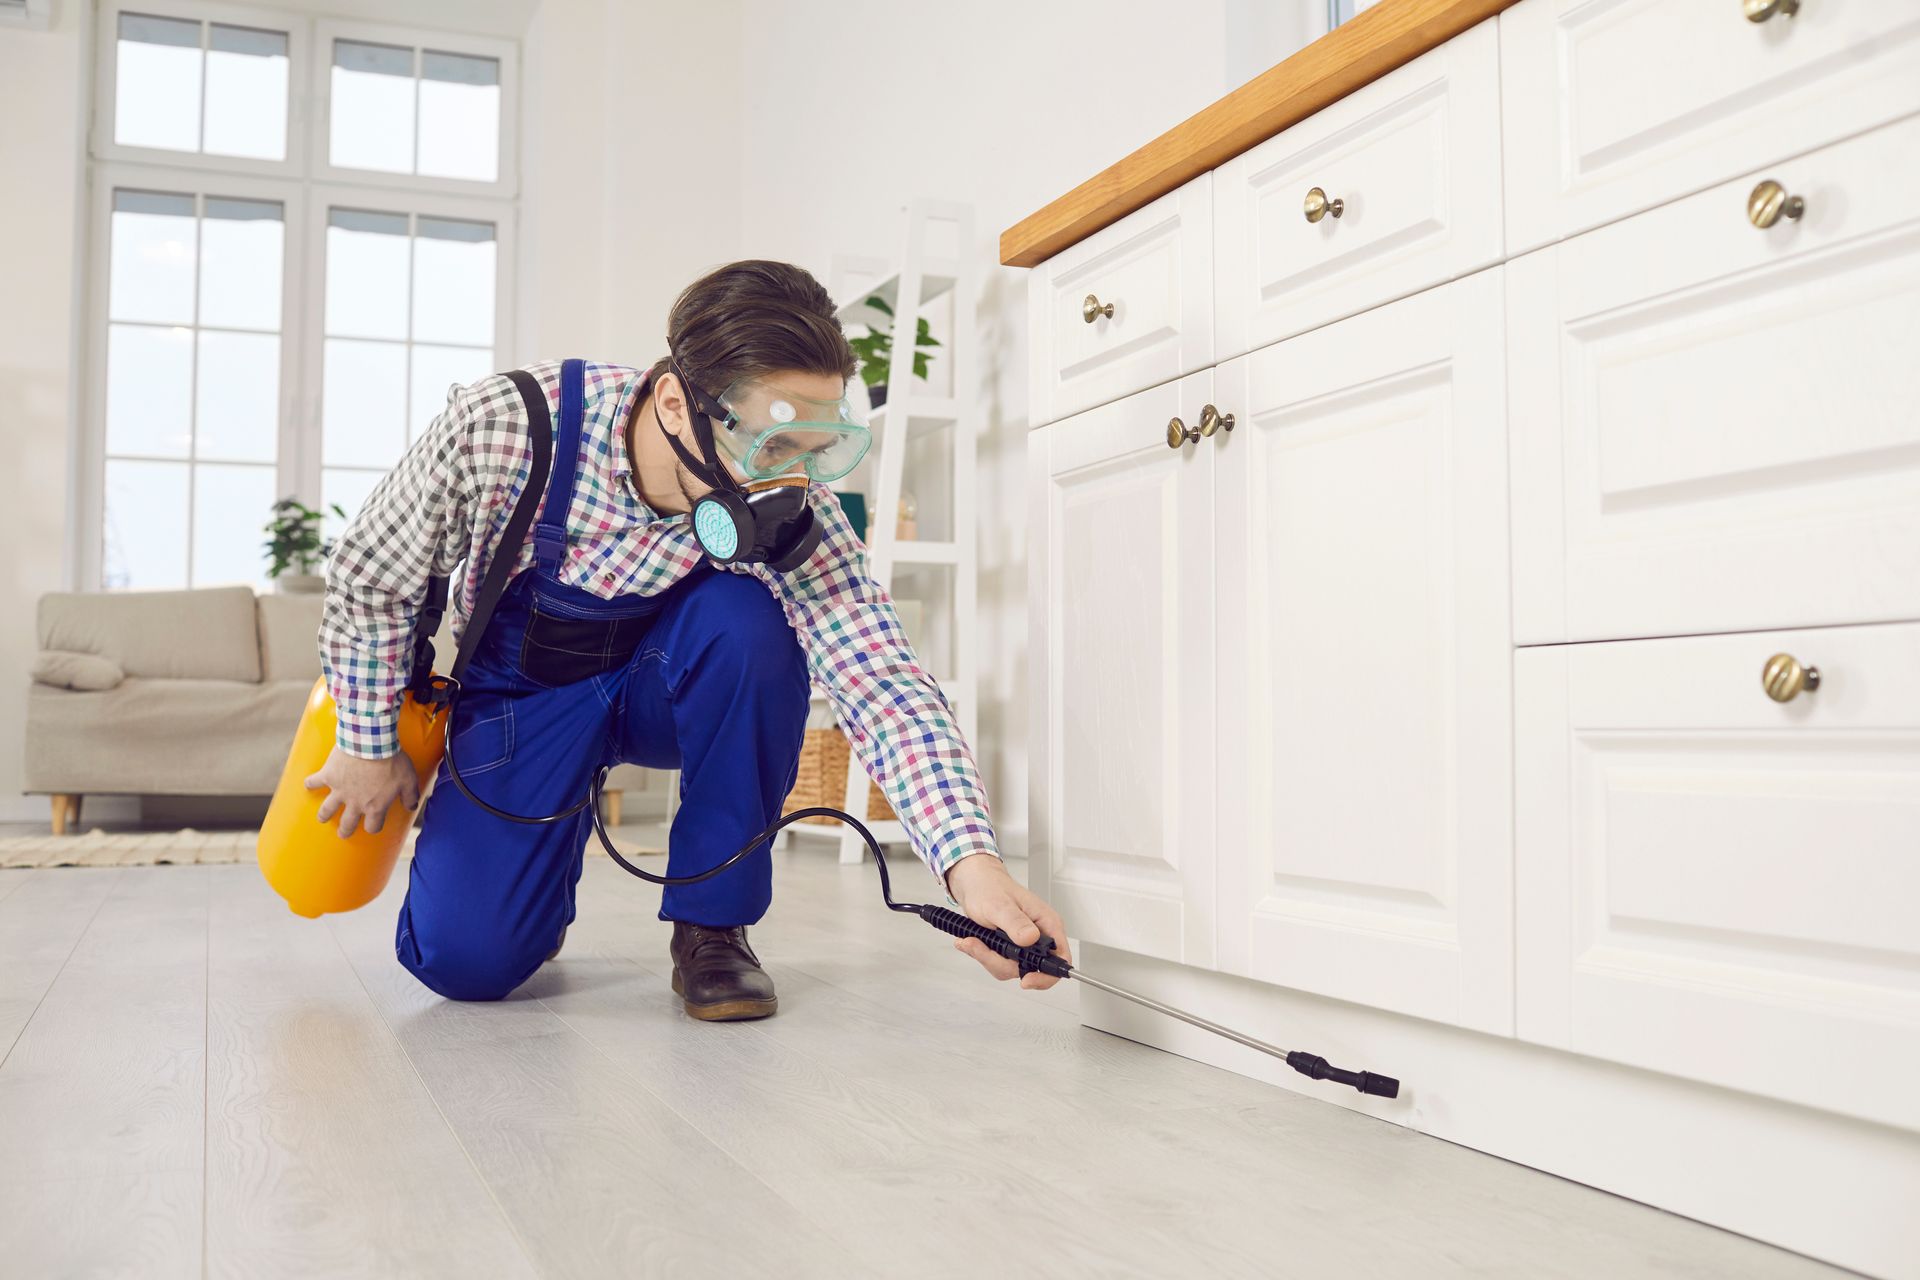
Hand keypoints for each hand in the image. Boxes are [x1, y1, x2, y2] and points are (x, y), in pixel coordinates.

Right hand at [305, 746, 420, 838]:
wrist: (371, 743)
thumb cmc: (392, 761)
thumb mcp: (408, 779)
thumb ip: (410, 795)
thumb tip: (412, 806)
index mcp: (375, 806)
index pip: (373, 826)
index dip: (373, 827)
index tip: (373, 826)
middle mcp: (355, 803)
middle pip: (348, 823)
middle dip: (345, 831)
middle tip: (342, 833)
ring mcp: (339, 791)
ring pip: (327, 809)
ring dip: (324, 815)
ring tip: (322, 818)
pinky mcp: (328, 776)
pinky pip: (314, 782)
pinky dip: (310, 783)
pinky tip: (308, 785)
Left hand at [944, 853, 1072, 990]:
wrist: (974, 885)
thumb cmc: (990, 887)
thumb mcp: (1000, 904)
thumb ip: (1015, 922)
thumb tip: (1030, 938)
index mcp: (1047, 924)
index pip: (1060, 959)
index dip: (1046, 975)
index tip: (1026, 980)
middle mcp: (1038, 936)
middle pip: (1030, 969)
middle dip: (1002, 963)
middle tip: (981, 946)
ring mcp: (1024, 945)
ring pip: (1010, 969)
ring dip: (988, 958)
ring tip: (973, 941)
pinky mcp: (1009, 949)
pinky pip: (998, 963)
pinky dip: (983, 955)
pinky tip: (972, 942)